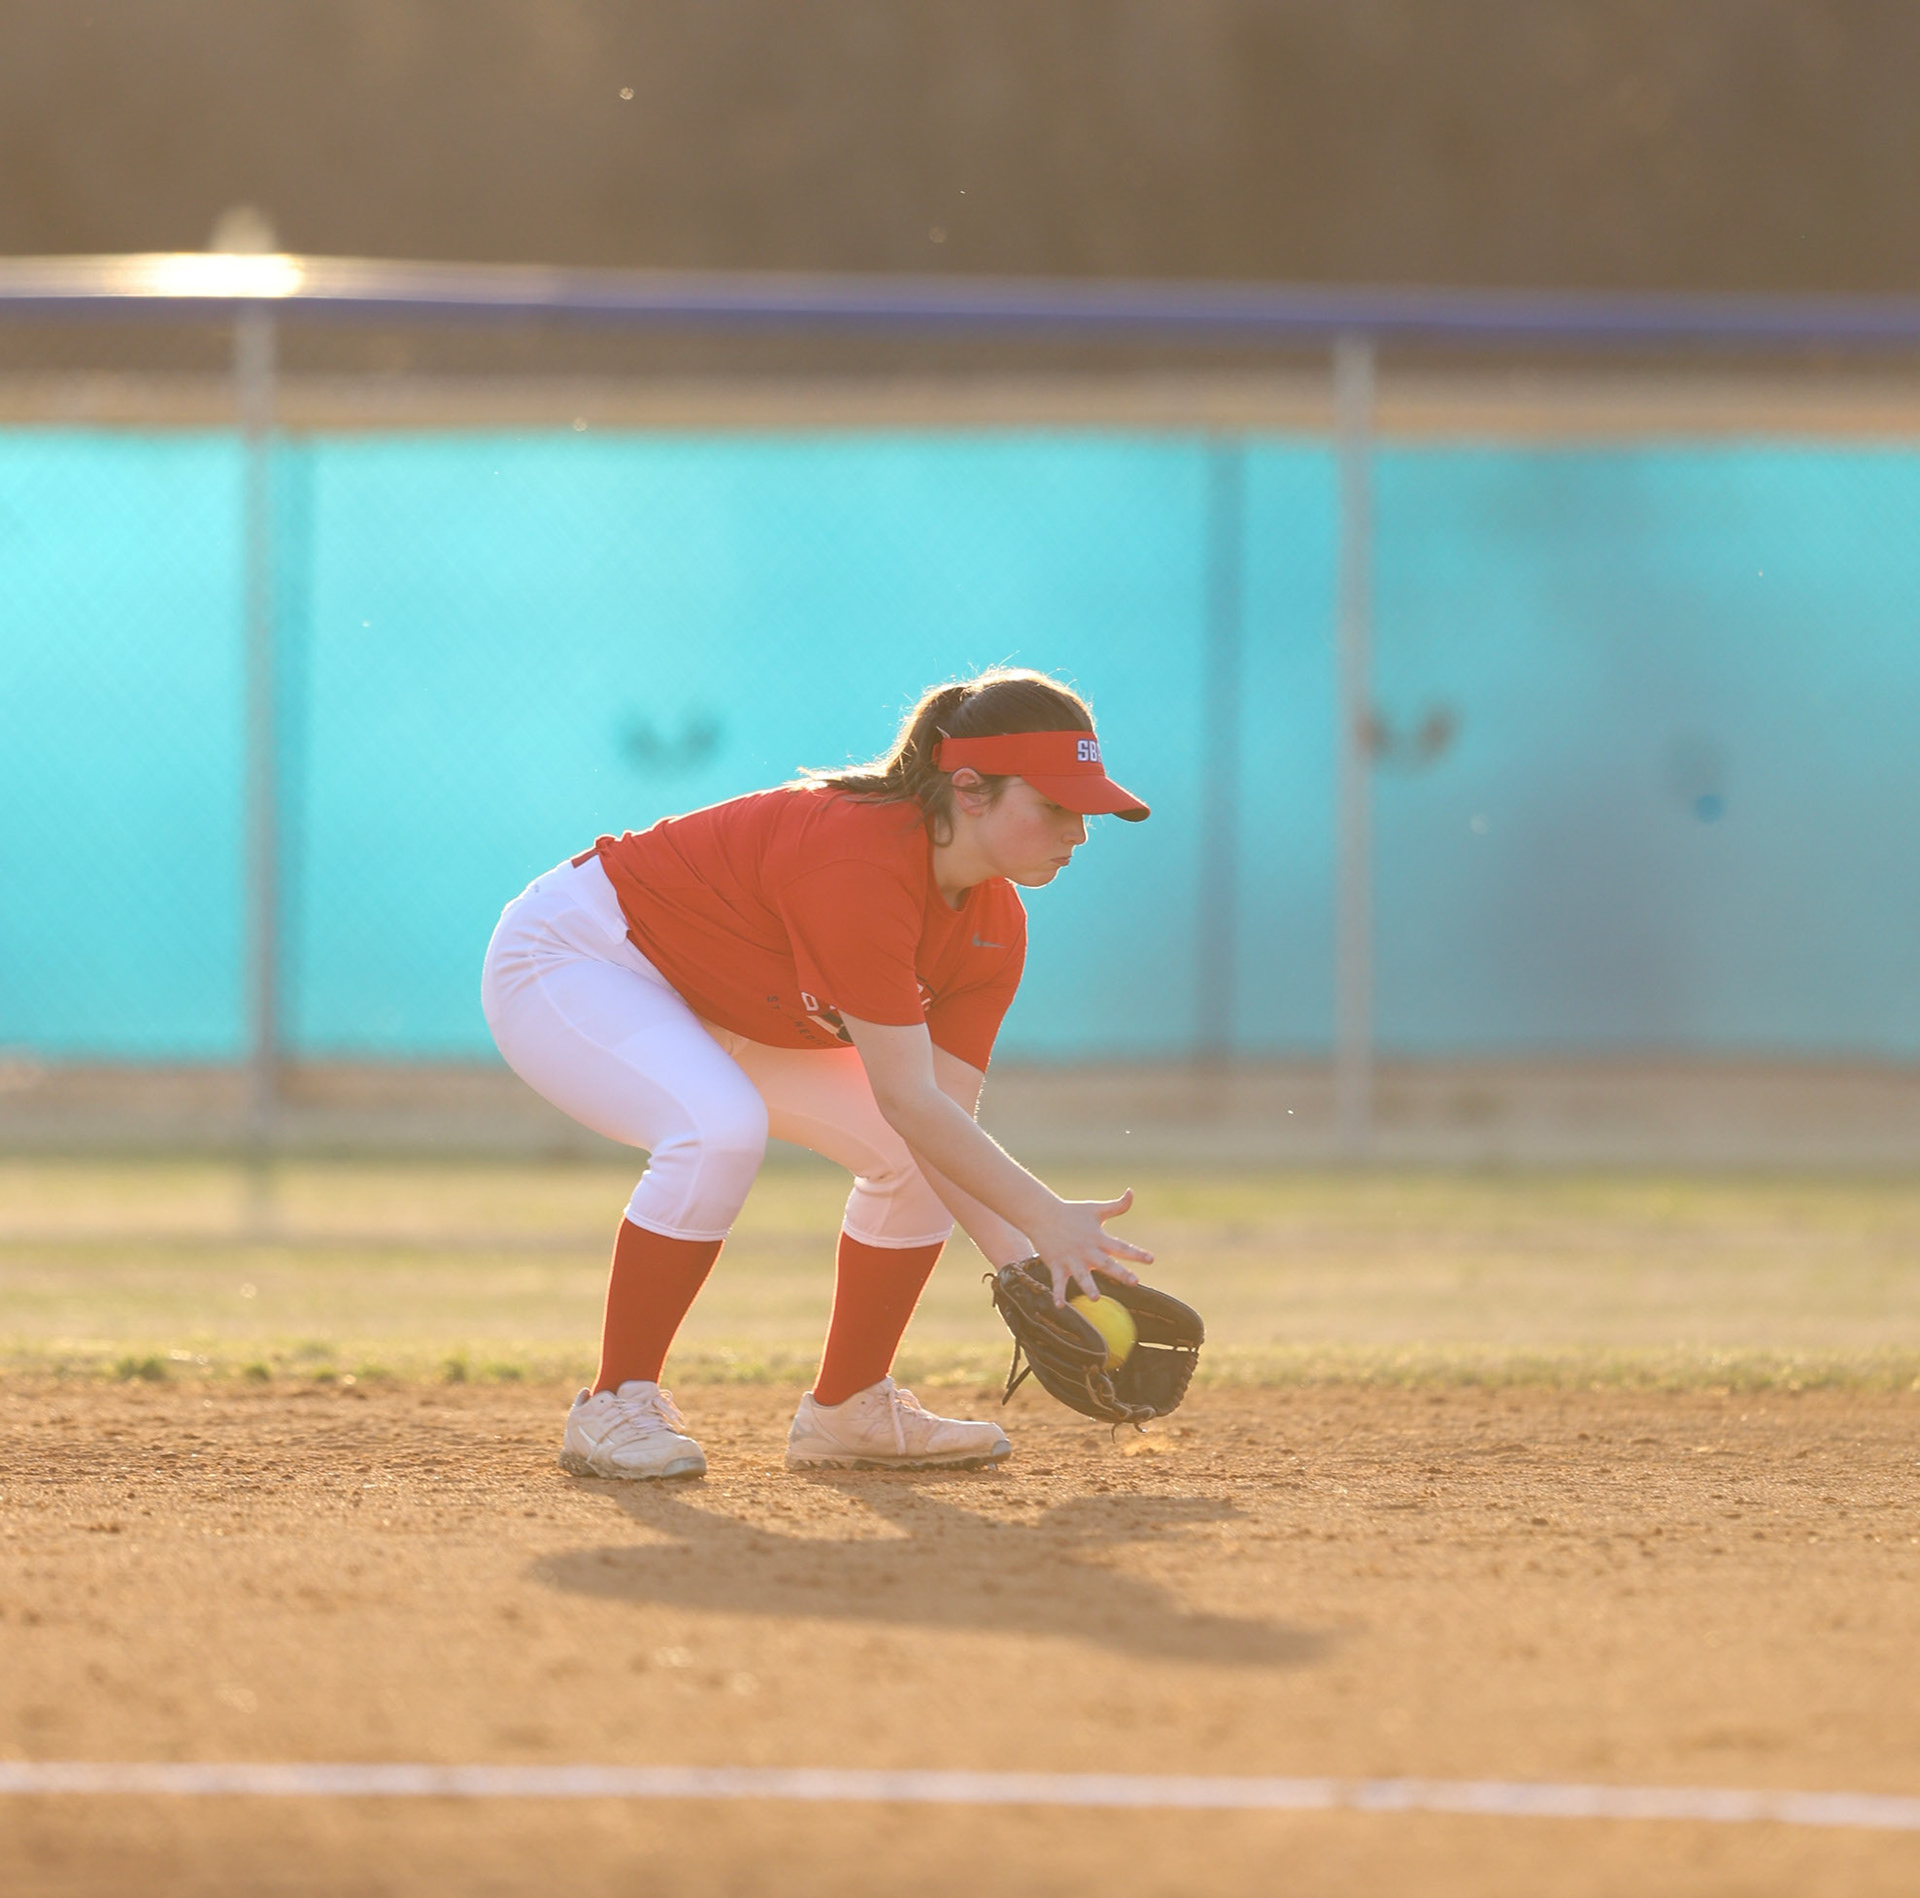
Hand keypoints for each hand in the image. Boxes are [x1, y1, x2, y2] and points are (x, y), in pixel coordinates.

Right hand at [1025, 1189, 1152, 1304]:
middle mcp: (1087, 1251)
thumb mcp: (1096, 1209)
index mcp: (1098, 1238)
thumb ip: (1117, 1206)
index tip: (1151, 1260)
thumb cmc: (1072, 1212)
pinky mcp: (1056, 1265)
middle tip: (1134, 1282)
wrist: (1042, 1214)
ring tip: (1095, 1298)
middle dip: (1120, 1273)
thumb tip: (1131, 1192)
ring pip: (1082, 1276)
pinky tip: (1060, 1306)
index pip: (1121, 1247)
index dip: (1137, 1253)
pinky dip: (1058, 1294)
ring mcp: (1071, 1259)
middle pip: (1106, 1264)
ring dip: (1088, 1287)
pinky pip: (1058, 1282)